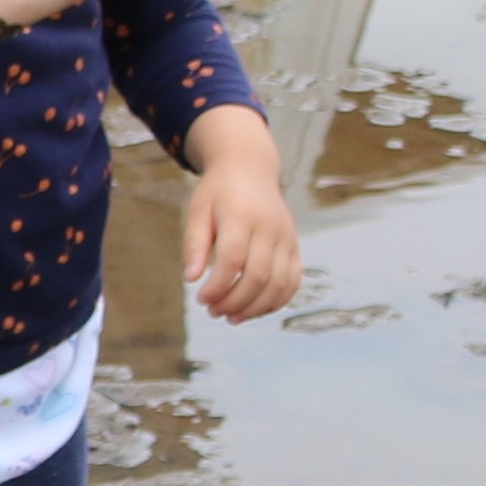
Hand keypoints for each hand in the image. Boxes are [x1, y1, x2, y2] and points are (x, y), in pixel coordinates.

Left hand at [181, 109, 302, 324]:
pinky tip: (254, 309)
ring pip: (279, 283)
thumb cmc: (218, 192)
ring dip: (255, 307)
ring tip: (231, 317)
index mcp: (241, 215)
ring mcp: (287, 237)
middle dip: (234, 301)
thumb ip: (194, 243)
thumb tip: (190, 278)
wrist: (249, 169)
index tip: (201, 299)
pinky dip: (276, 301)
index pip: (233, 259)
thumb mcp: (198, 210)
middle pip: (258, 276)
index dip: (218, 285)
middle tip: (213, 312)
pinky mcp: (295, 246)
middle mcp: (270, 227)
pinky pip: (293, 281)